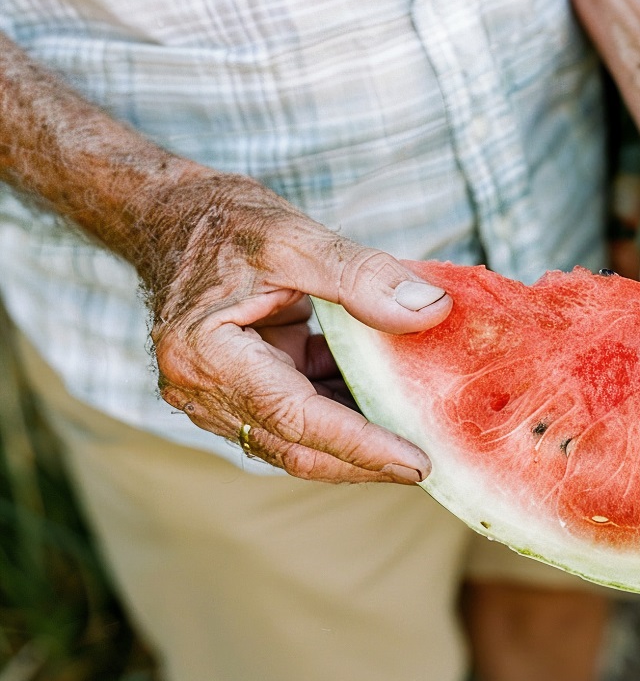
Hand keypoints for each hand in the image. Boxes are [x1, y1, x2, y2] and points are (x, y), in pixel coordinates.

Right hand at [145, 170, 448, 483]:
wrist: (167, 213)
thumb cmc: (222, 220)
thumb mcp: (295, 237)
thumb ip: (363, 276)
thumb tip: (430, 310)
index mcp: (206, 355)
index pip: (295, 418)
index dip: (360, 445)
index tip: (416, 463)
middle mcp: (201, 388)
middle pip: (295, 446)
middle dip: (363, 462)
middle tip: (430, 467)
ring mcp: (215, 394)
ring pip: (296, 438)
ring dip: (356, 440)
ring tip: (419, 436)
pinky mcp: (238, 387)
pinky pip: (296, 412)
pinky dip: (341, 407)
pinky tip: (386, 398)